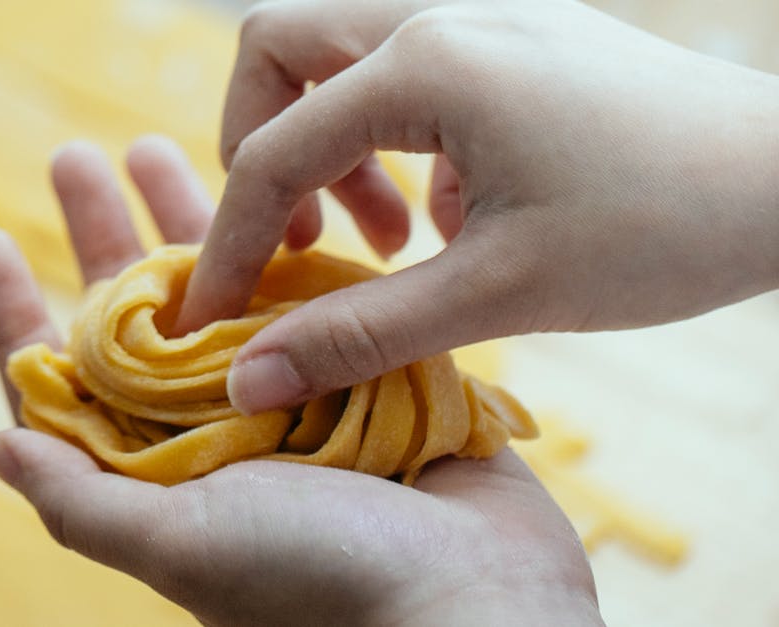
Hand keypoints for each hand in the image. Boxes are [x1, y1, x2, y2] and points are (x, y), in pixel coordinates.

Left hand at [0, 136, 601, 626]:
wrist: (473, 600)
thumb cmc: (318, 584)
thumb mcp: (178, 545)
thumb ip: (81, 499)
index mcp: (150, 469)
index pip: (60, 377)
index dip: (13, 308)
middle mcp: (205, 429)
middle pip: (133, 315)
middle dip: (101, 233)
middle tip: (74, 156)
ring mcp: (280, 394)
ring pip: (217, 287)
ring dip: (186, 218)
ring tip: (152, 144)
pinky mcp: (351, 370)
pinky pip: (300, 291)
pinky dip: (276, 241)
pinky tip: (260, 189)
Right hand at [176, 0, 778, 414]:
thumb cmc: (661, 231)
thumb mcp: (499, 293)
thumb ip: (359, 334)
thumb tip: (246, 381)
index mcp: (426, 65)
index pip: (271, 152)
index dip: (231, 244)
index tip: (213, 318)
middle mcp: (440, 14)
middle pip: (279, 50)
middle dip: (259, 149)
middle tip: (305, 241)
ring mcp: (482, 13)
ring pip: (340, 54)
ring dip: (330, 146)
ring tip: (386, 241)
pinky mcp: (515, 35)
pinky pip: (407, 67)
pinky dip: (393, 138)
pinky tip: (452, 213)